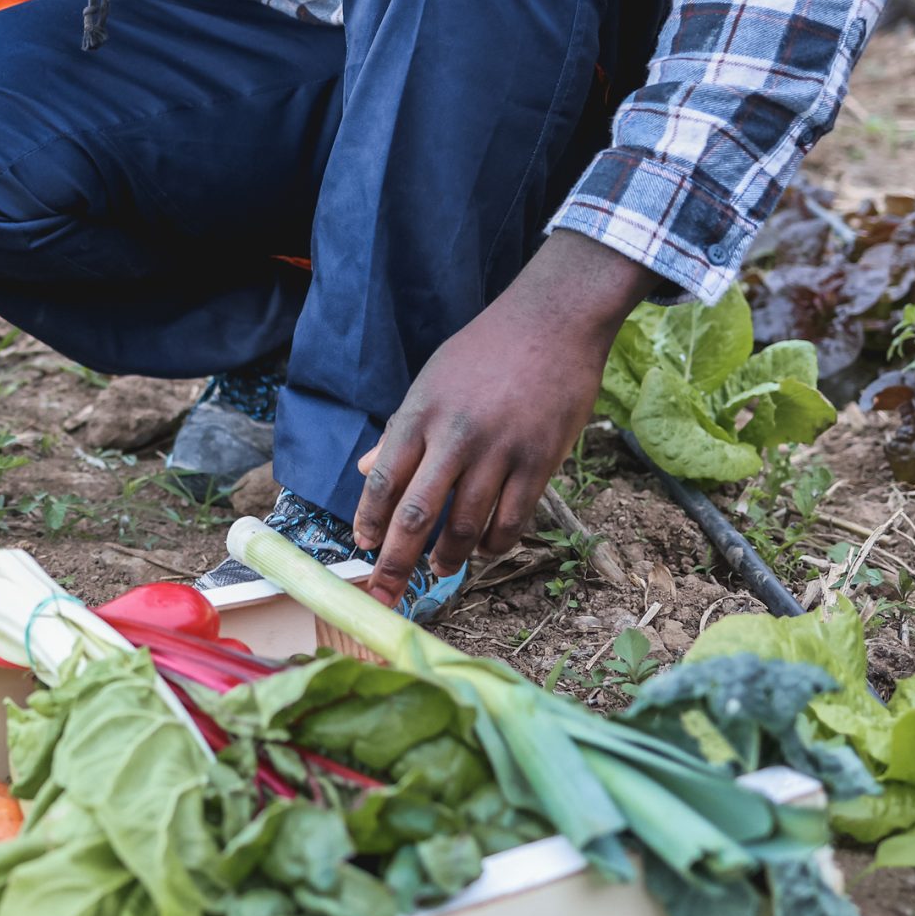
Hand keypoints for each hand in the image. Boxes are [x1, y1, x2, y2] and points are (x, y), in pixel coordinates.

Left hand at [351, 233, 653, 605]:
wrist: (551, 323)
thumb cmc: (483, 351)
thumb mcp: (430, 381)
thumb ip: (400, 431)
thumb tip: (368, 469)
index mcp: (420, 413)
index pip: (384, 479)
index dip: (370, 521)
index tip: (363, 547)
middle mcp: (455, 436)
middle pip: (418, 513)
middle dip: (397, 560)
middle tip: (387, 592)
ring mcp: (500, 451)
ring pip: (467, 524)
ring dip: (449, 556)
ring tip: (439, 569)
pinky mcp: (540, 461)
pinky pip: (513, 519)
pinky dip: (495, 544)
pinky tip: (485, 551)